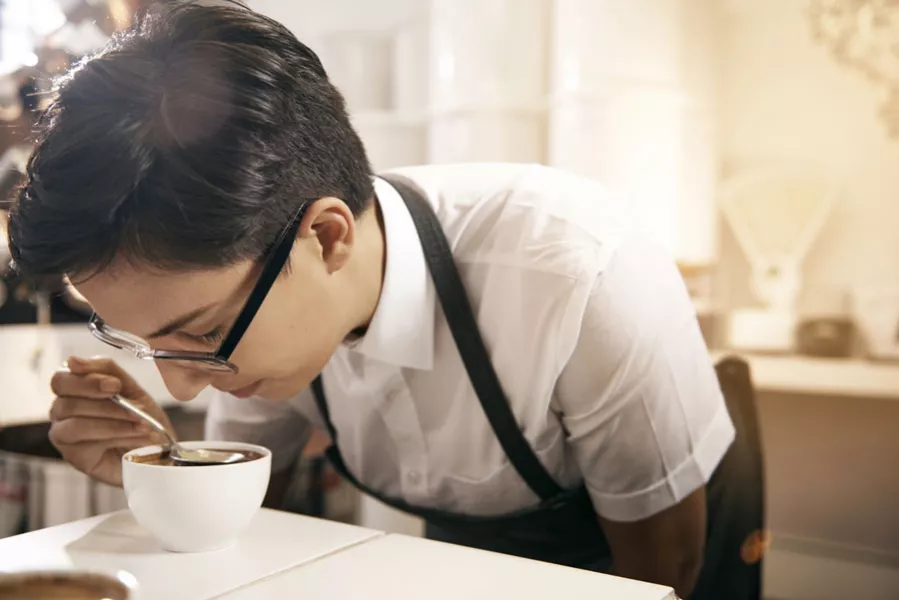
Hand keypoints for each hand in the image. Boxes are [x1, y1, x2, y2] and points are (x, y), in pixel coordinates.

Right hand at [49, 356, 173, 486]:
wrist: (158, 451)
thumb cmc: (141, 418)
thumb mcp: (130, 388)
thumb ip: (105, 370)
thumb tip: (72, 361)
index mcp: (73, 390)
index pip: (61, 378)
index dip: (87, 380)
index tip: (115, 385)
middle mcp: (62, 412)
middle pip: (66, 401)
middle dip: (104, 403)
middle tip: (133, 407)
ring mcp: (65, 436)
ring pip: (77, 423)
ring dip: (115, 421)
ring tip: (142, 424)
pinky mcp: (75, 457)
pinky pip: (87, 443)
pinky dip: (116, 436)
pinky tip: (135, 437)